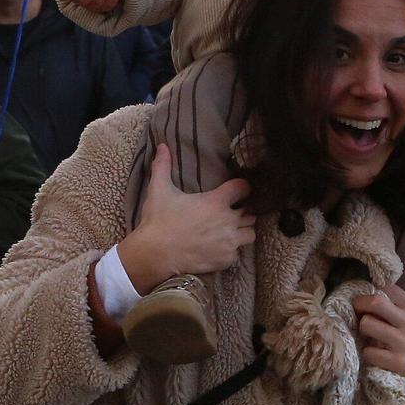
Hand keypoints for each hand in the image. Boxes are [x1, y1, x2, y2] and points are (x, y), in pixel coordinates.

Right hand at [116, 143, 254, 291]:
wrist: (154, 255)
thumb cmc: (158, 221)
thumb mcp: (159, 190)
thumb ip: (163, 166)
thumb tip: (162, 145)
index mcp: (216, 201)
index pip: (244, 188)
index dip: (241, 188)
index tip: (236, 191)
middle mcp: (228, 220)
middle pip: (250, 213)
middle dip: (242, 212)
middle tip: (228, 214)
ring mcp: (229, 242)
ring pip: (250, 234)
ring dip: (242, 232)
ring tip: (228, 232)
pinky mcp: (226, 259)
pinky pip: (238, 254)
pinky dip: (231, 251)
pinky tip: (218, 249)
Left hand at [352, 252, 404, 403]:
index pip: (388, 288)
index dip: (375, 287)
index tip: (370, 293)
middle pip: (373, 302)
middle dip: (360, 304)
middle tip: (358, 310)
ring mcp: (402, 343)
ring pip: (367, 326)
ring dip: (363, 330)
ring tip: (366, 333)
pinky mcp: (398, 363)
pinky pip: (370, 353)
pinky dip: (368, 354)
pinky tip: (373, 353)